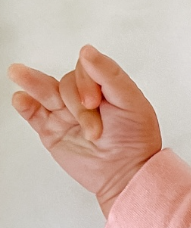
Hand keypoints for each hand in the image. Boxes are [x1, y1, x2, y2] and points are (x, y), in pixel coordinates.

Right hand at [8, 46, 161, 216]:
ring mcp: (64, 113)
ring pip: (44, 90)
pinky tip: (21, 98)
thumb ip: (110, 75)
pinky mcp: (51, 129)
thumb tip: (87, 51)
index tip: (95, 103)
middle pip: (65, 83)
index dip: (86, 82)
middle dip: (77, 106)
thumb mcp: (132, 102)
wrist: (127, 176)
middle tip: (94, 130)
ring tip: (18, 72)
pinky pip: (32, 112)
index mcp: (102, 87)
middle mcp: (81, 98)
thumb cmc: (136, 141)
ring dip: (33, 82)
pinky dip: (24, 103)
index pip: (84, 68)